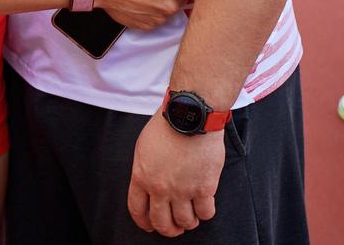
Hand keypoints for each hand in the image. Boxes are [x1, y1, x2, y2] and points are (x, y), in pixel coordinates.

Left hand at [127, 110, 224, 236]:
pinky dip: (205, 212)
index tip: (150, 225)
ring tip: (192, 215)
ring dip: (188, 222)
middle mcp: (160, 187)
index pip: (137, 210)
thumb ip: (145, 169)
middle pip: (161, 223)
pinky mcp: (204, 188)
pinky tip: (204, 204)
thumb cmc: (168, 124)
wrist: (190, 114)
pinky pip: (205, 213)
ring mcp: (182, 189)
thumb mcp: (144, 145)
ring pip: (185, 222)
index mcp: (142, 175)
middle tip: (175, 227)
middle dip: (168, 229)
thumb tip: (148, 187)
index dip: (144, 222)